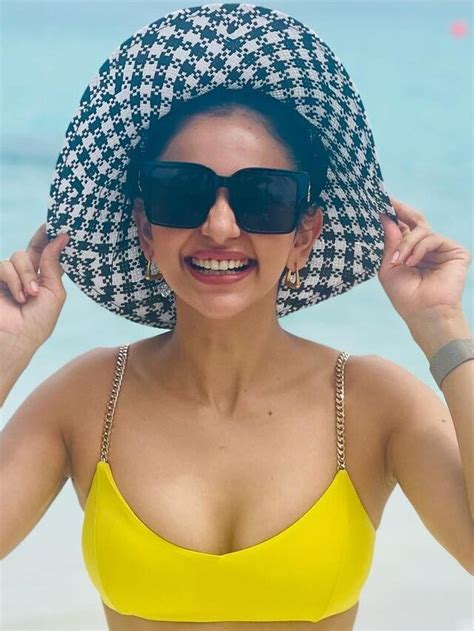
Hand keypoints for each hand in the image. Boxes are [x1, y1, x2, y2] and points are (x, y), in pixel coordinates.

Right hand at [0, 224, 69, 353]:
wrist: (17, 338)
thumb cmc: (38, 322)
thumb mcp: (54, 292)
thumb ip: (53, 264)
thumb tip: (62, 237)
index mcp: (41, 276)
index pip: (44, 250)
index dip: (48, 236)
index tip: (57, 224)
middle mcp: (24, 274)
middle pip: (30, 251)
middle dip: (34, 268)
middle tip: (36, 289)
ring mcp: (7, 276)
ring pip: (16, 257)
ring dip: (24, 278)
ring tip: (27, 298)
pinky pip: (3, 266)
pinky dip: (12, 280)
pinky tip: (17, 297)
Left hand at [378, 197, 470, 326]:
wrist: (423, 312)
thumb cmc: (405, 295)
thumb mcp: (388, 266)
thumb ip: (388, 242)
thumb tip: (385, 217)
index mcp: (410, 251)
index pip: (402, 227)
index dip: (393, 214)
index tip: (379, 201)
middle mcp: (426, 247)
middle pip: (416, 220)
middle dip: (401, 210)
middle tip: (388, 202)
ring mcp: (441, 248)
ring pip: (421, 230)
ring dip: (406, 243)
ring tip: (399, 260)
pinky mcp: (455, 251)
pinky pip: (432, 238)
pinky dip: (418, 249)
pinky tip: (411, 262)